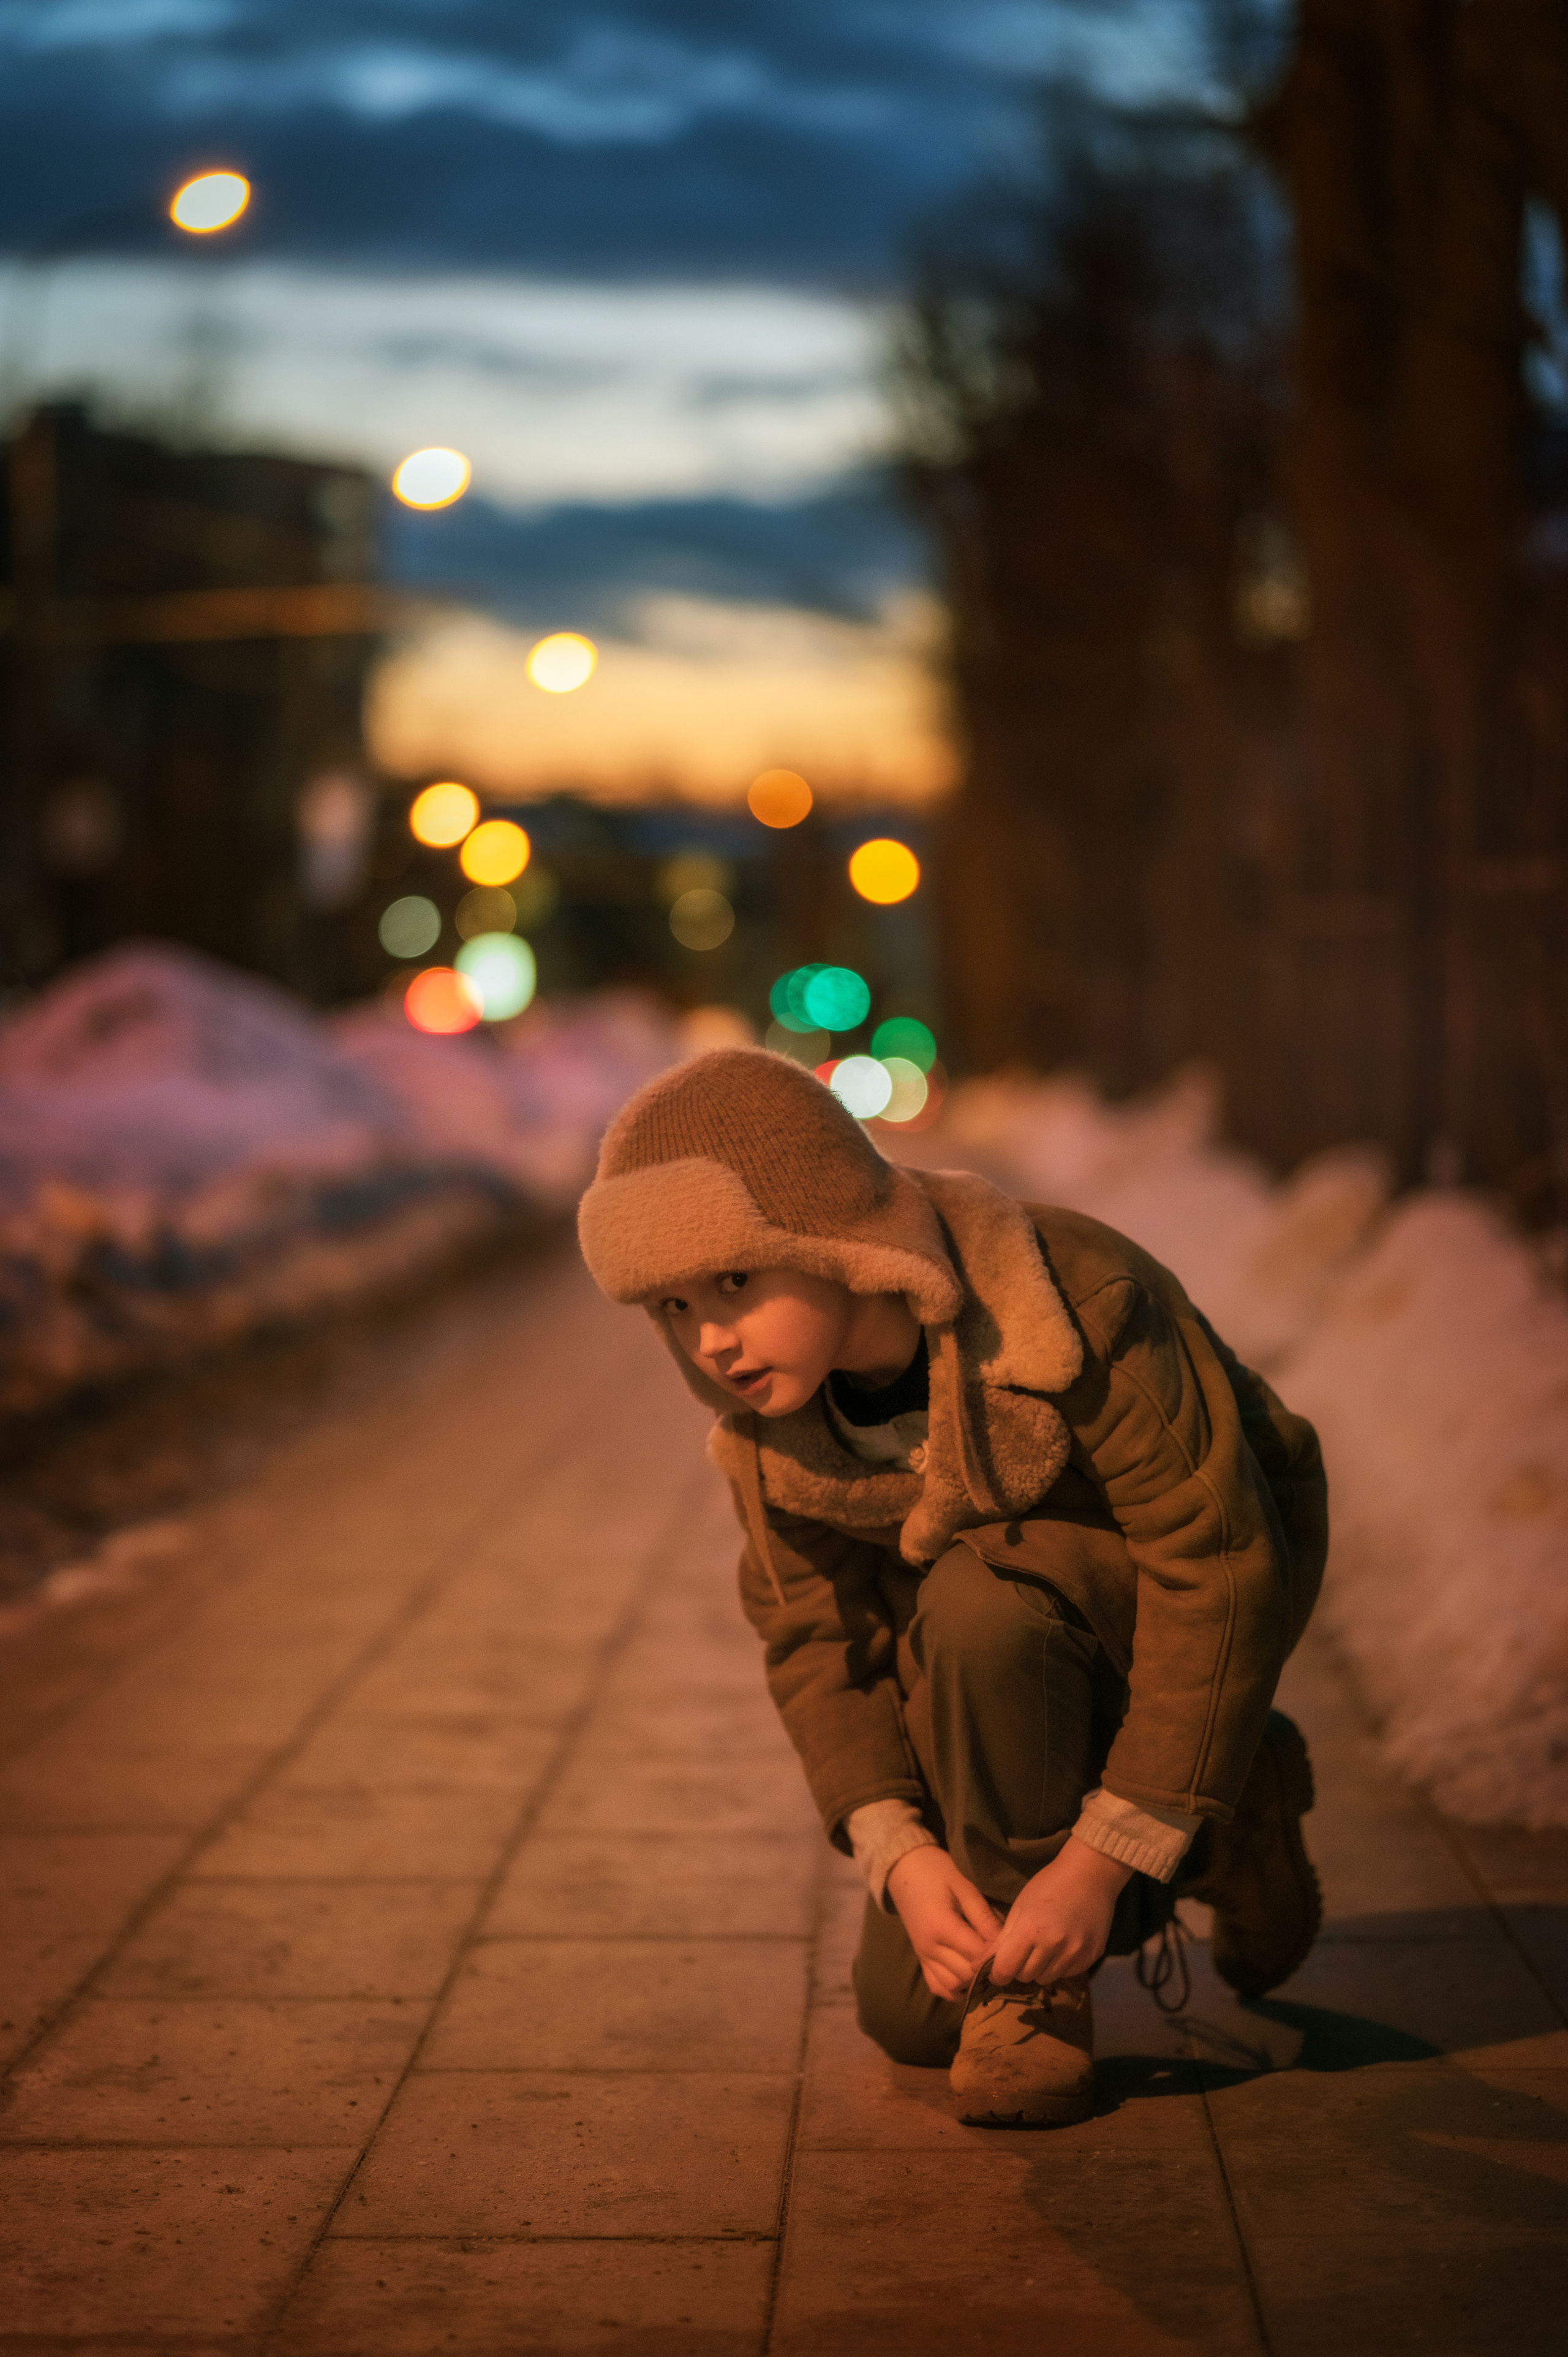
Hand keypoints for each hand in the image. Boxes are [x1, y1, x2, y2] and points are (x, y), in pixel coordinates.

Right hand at [885, 1846, 1002, 2000]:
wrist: (906, 1871)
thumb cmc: (938, 1874)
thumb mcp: (965, 1889)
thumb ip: (984, 1918)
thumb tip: (1006, 1944)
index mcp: (941, 1926)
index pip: (976, 1954)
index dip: (996, 1955)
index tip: (1011, 1948)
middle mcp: (929, 1947)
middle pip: (966, 1974)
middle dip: (987, 1970)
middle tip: (1003, 1958)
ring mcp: (923, 1957)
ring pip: (953, 1986)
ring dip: (972, 1982)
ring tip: (987, 1967)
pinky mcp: (921, 1960)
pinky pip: (939, 1987)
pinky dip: (955, 1989)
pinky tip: (969, 1979)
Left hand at [990, 1838, 1132, 1985]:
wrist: (1090, 1874)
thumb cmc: (1049, 1885)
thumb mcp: (1020, 1907)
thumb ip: (1001, 1940)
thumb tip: (979, 1965)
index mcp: (1030, 1930)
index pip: (1006, 1970)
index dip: (997, 1973)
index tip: (997, 1969)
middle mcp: (1054, 1946)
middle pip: (1026, 1977)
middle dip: (1020, 1968)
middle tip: (1024, 1950)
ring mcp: (1075, 1953)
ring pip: (1047, 1979)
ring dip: (1040, 1969)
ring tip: (1044, 1947)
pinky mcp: (1091, 1957)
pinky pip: (1067, 1974)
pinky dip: (1060, 1966)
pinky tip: (1063, 1946)